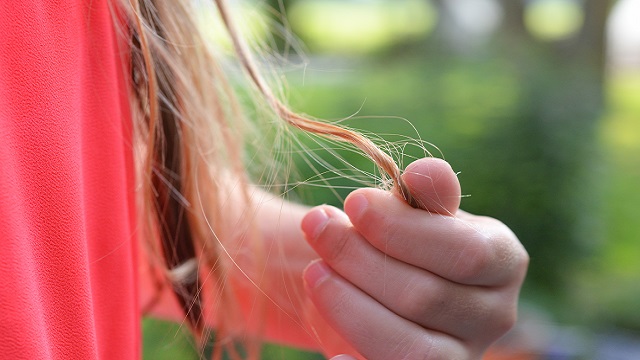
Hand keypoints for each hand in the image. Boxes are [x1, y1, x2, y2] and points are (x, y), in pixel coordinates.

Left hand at [300, 158, 528, 358]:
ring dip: (349, 305)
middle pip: (425, 296)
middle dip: (359, 258)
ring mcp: (460, 356)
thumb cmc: (404, 237)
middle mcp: (493, 316)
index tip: (353, 202)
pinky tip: (334, 355)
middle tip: (316, 227)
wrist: (384, 280)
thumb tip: (427, 171)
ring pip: (408, 345)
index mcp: (503, 263)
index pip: (465, 253)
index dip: (403, 229)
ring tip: (314, 271)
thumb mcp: (417, 210)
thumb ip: (426, 195)